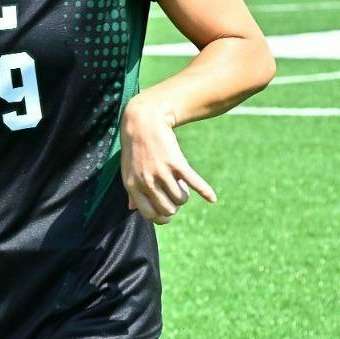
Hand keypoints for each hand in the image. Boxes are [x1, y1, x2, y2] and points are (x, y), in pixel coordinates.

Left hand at [119, 98, 215, 224]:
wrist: (144, 120)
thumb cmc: (135, 146)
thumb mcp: (127, 169)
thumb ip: (131, 190)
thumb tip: (132, 209)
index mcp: (132, 186)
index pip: (149, 215)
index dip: (161, 217)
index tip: (168, 213)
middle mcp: (146, 182)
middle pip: (168, 210)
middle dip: (175, 206)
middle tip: (175, 195)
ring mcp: (161, 172)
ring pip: (181, 199)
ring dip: (184, 195)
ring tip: (181, 184)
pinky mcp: (176, 162)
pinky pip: (194, 183)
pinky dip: (205, 191)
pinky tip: (212, 198)